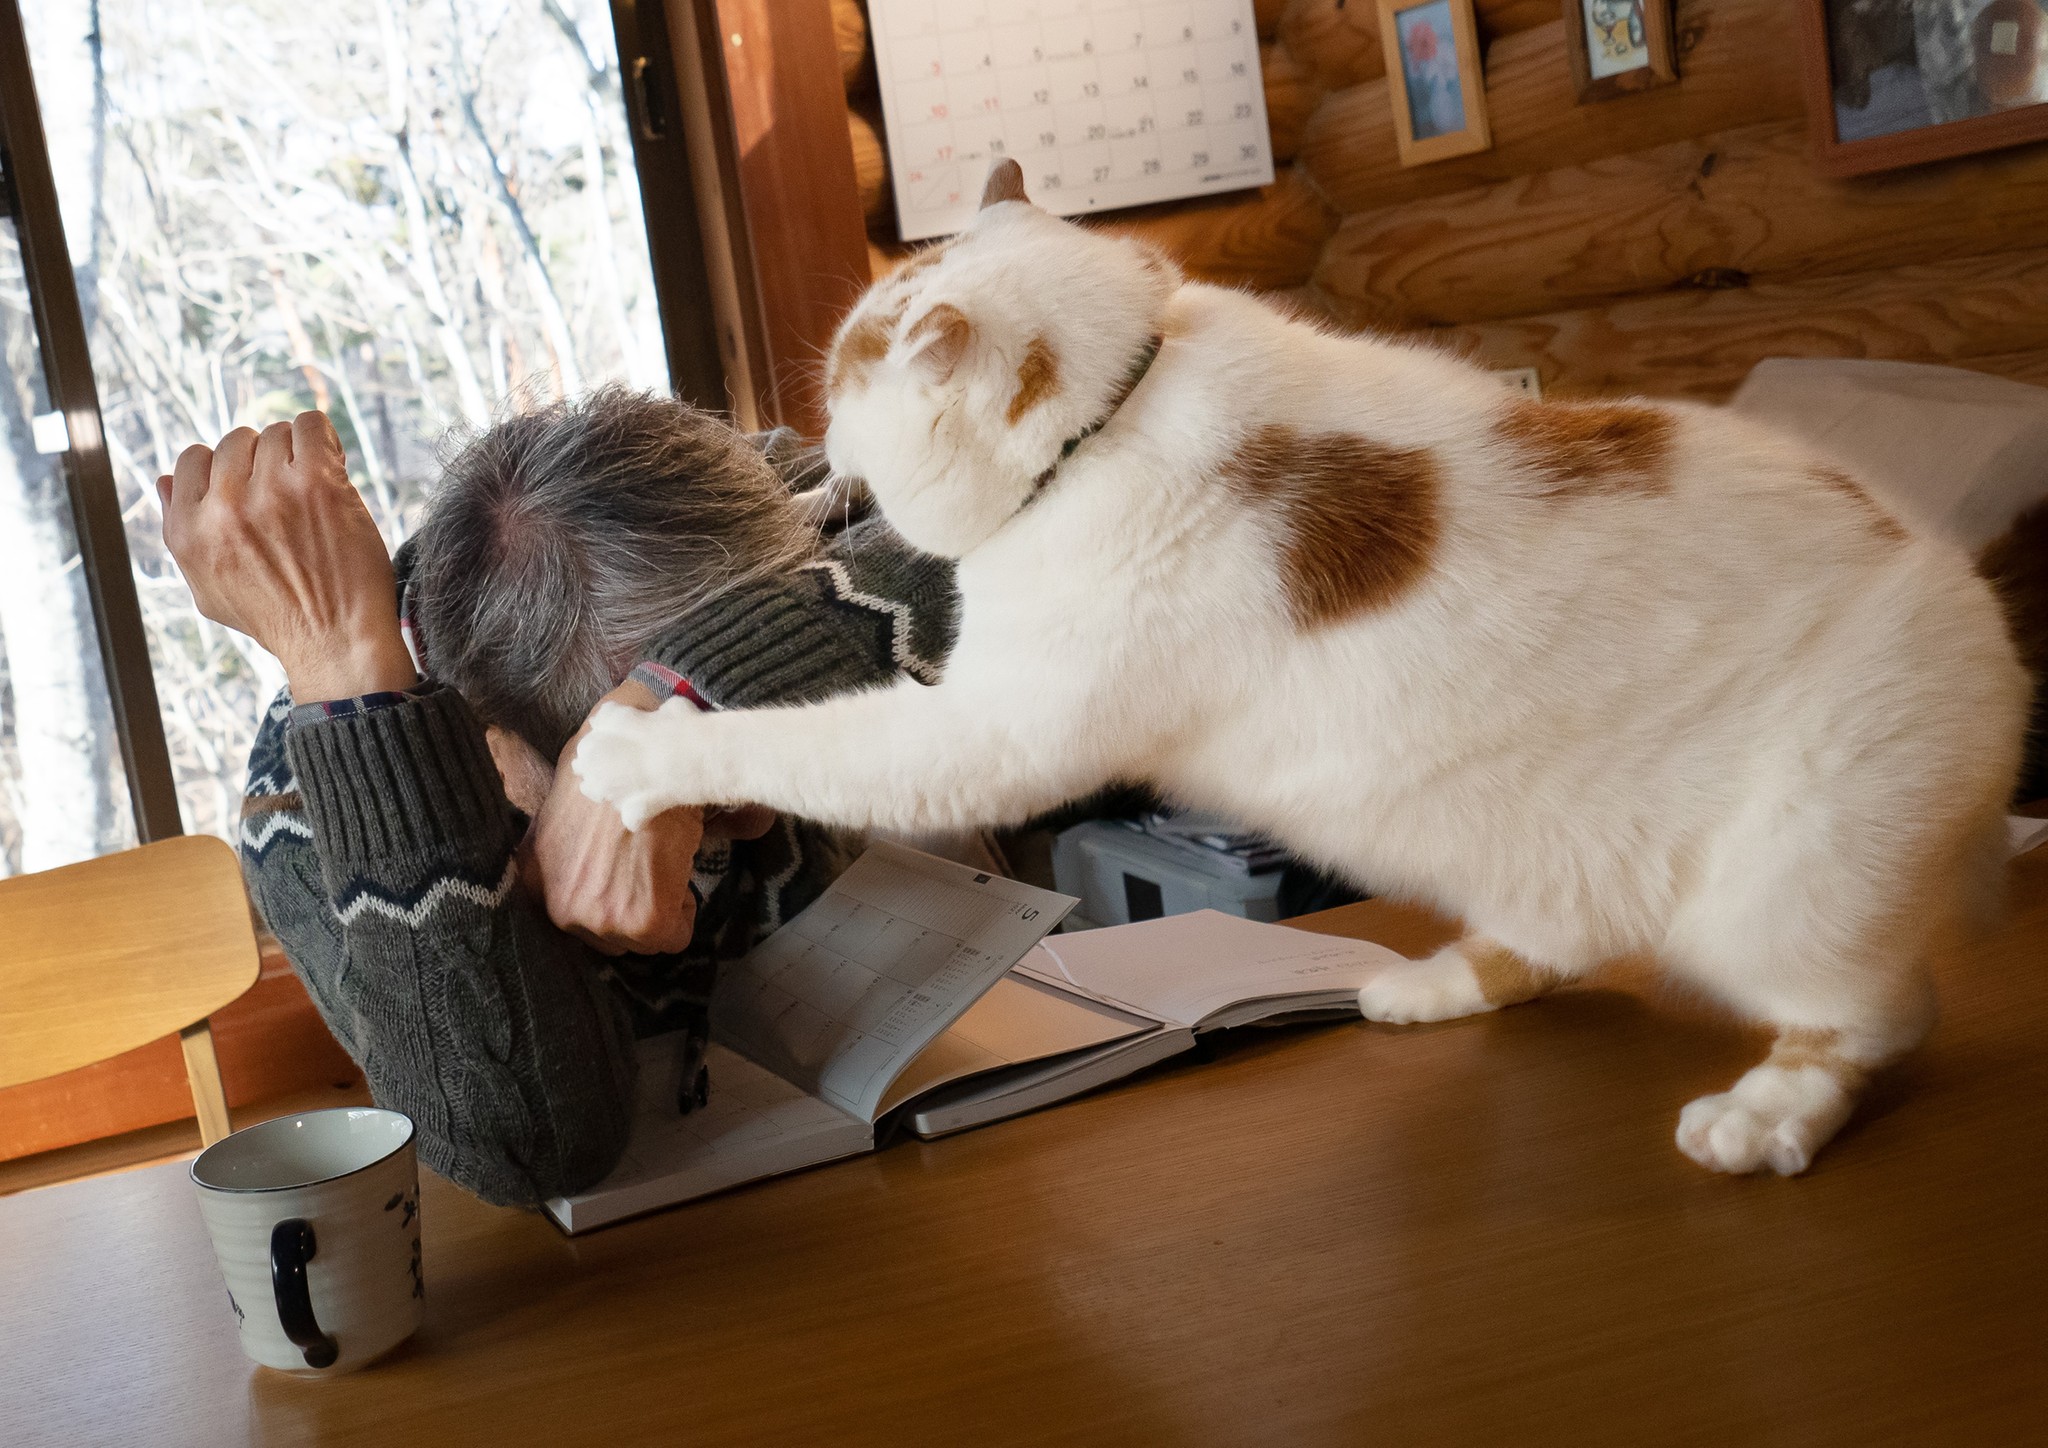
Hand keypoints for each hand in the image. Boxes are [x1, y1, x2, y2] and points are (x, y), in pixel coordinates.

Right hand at [159, 412, 413, 701]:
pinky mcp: (315, 484)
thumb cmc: (278, 619)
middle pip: (234, 441)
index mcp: (187, 530)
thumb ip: (182, 533)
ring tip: (314, 491)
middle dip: (263, 462)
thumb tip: (165, 481)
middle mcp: (221, 507)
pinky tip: (332, 465)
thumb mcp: (208, 589)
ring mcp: (269, 492)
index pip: (191, 460)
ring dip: (296, 455)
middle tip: (290, 495)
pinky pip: (310, 424)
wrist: (336, 642)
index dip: (226, 472)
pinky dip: (322, 437)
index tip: (254, 491)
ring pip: (275, 433)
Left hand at [527, 681, 773, 955]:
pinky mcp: (642, 923)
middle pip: (607, 935)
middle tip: (647, 861)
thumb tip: (582, 836)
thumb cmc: (612, 755)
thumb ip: (564, 827)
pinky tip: (677, 866)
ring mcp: (597, 918)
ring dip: (659, 904)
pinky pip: (675, 936)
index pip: (573, 912)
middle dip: (631, 905)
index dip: (608, 891)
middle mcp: (556, 906)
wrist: (647, 755)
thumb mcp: (568, 790)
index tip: (623, 865)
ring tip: (661, 859)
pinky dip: (685, 905)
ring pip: (642, 938)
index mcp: (533, 874)